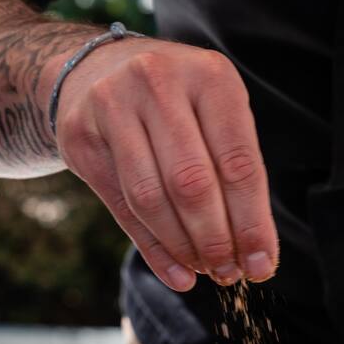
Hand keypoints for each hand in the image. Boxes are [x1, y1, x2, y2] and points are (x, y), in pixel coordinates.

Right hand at [52, 35, 278, 291]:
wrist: (96, 70)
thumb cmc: (176, 101)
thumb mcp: (214, 112)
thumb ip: (234, 170)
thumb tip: (254, 251)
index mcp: (210, 76)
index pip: (238, 162)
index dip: (251, 222)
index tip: (262, 264)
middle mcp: (159, 82)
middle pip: (192, 183)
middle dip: (215, 239)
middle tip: (229, 272)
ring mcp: (114, 105)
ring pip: (151, 198)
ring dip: (183, 247)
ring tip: (204, 270)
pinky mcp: (81, 135)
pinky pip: (122, 206)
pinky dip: (153, 248)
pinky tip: (176, 272)